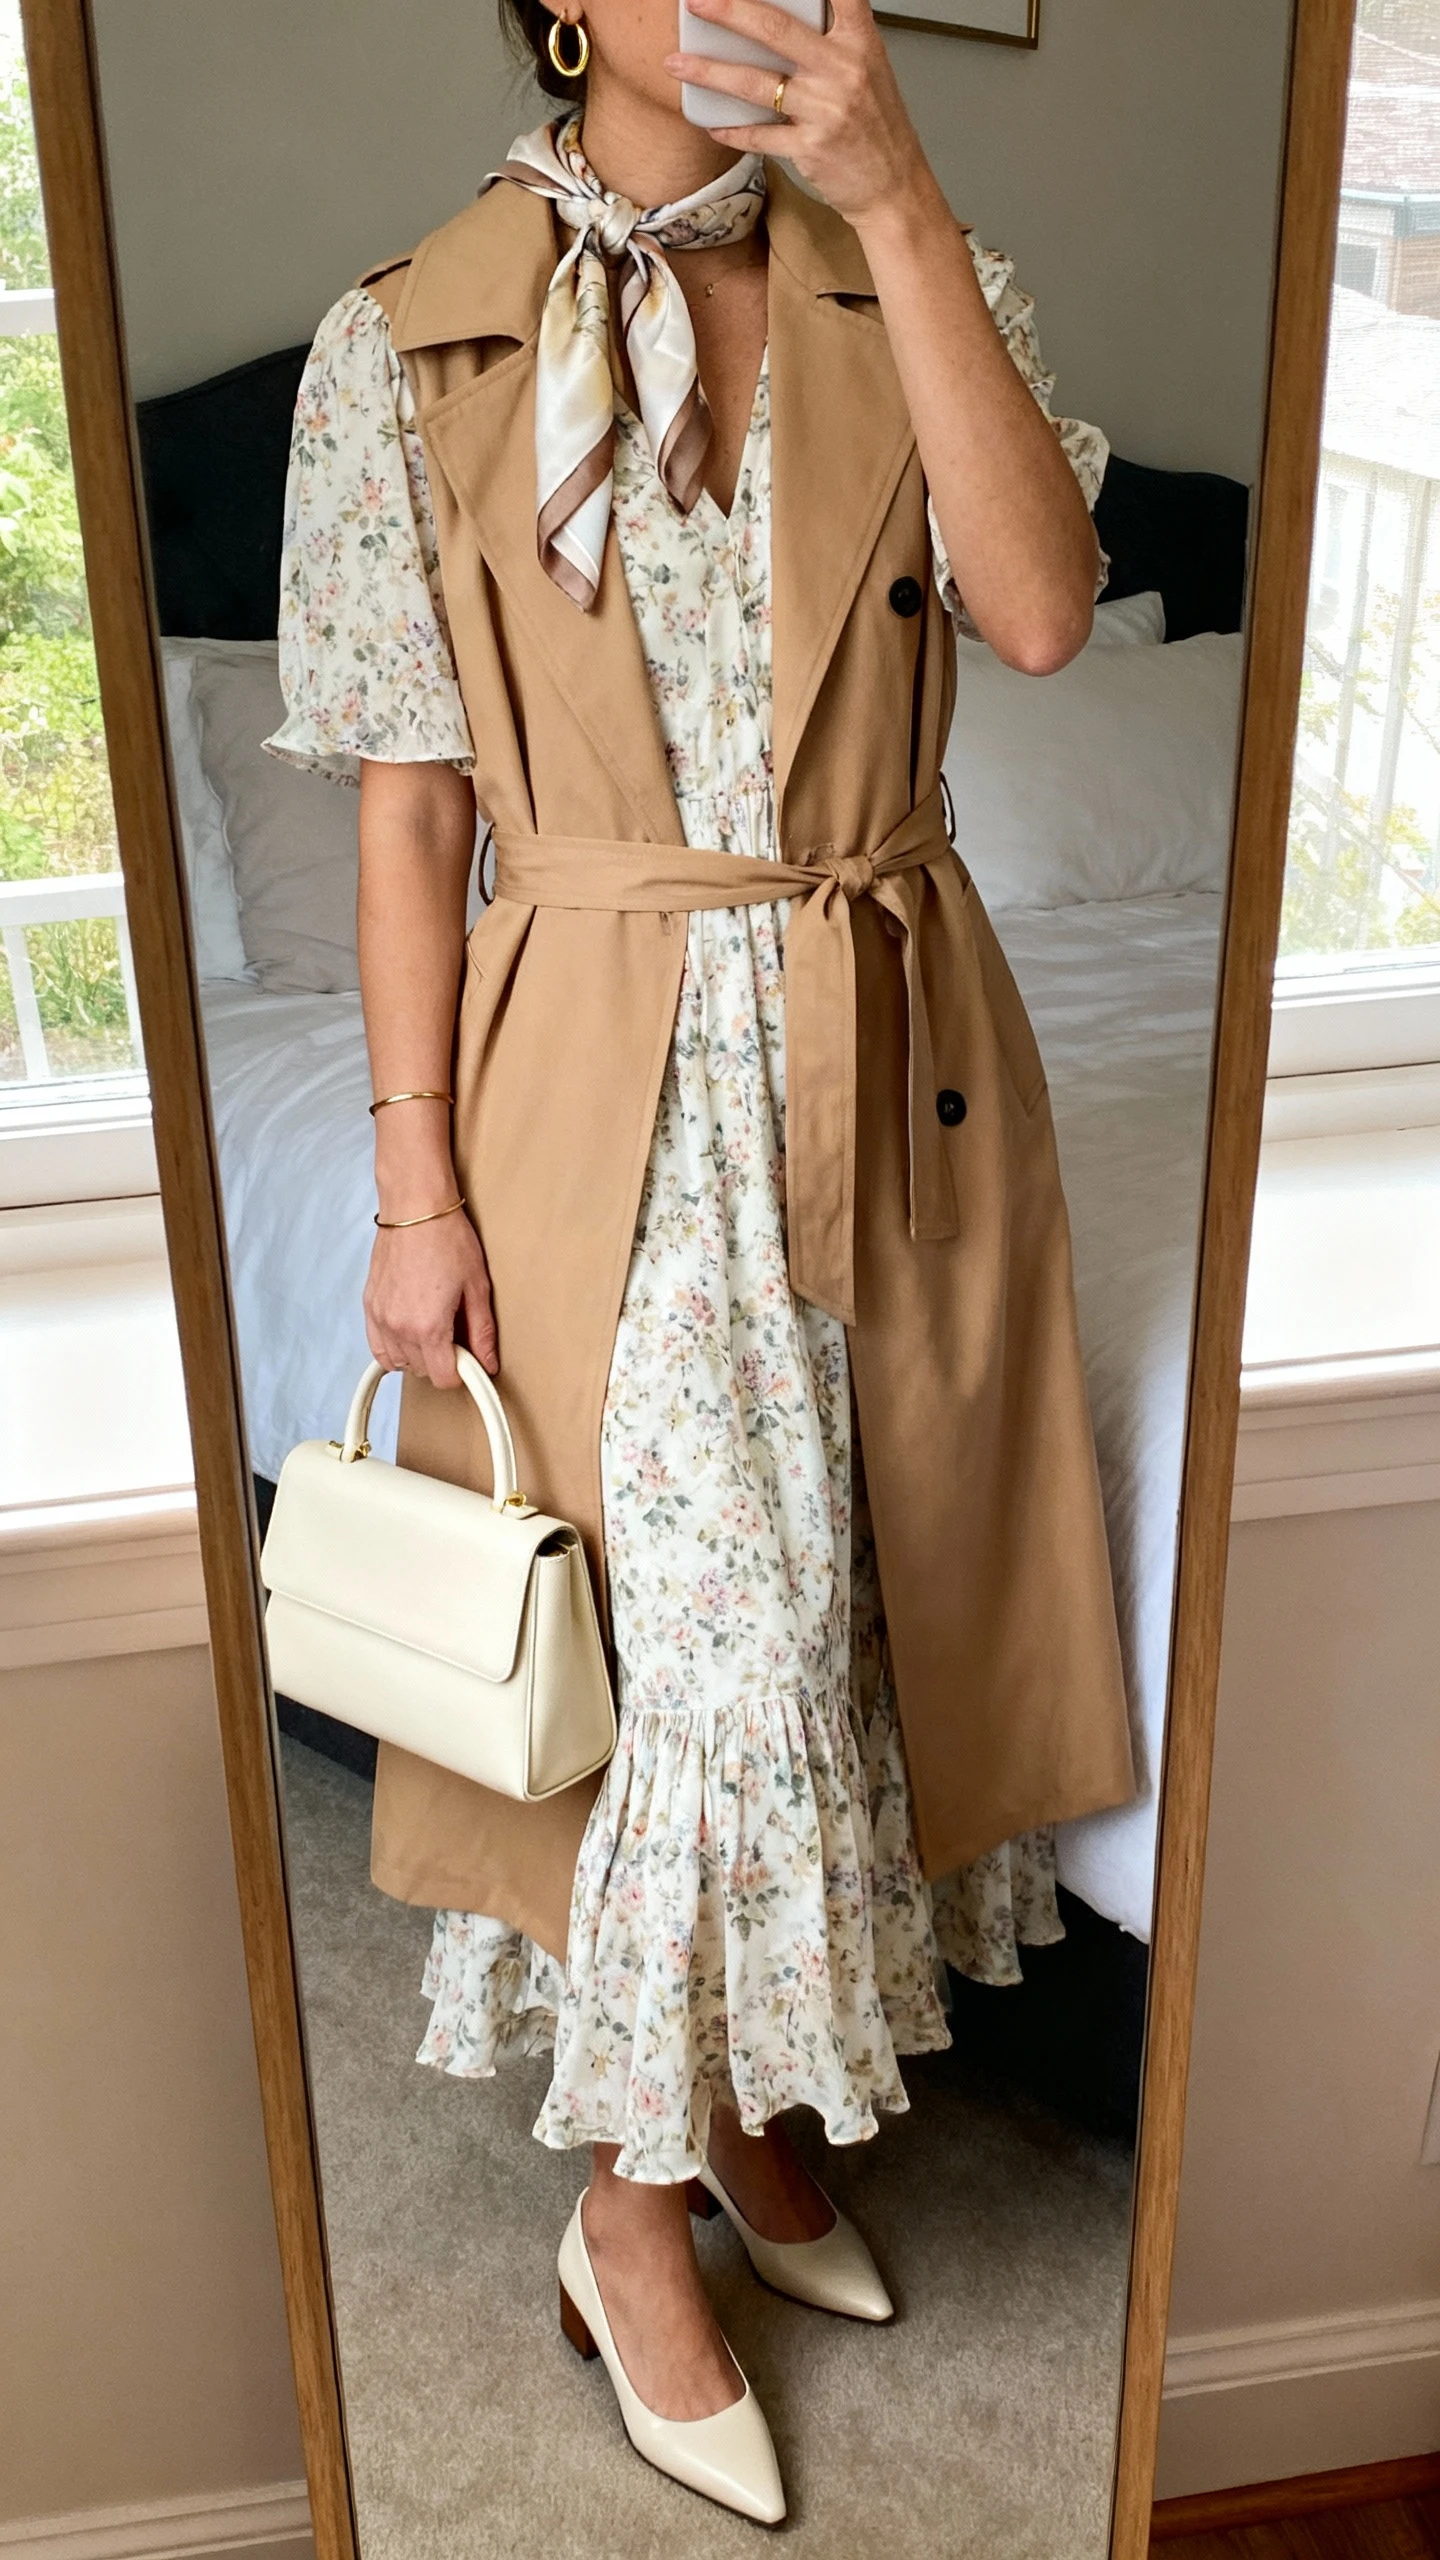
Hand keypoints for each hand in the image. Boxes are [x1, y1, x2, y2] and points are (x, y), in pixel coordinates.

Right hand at [363, 1209, 498, 1386]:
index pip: (443, 1378)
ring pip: (399, 1362)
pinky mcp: (369, 1305)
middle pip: (422, 1371)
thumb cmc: (447, 1239)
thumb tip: (488, 1361)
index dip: (461, 1373)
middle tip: (456, 1335)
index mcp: (428, 1327)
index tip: (469, 1360)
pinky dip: (393, 1348)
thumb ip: (481, 1331)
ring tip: (434, 1329)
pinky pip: (378, 1347)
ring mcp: (380, 1317)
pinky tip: (409, 1334)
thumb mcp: (476, 1287)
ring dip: (418, 1356)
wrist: (415, 1208)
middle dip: (441, 1361)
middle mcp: (399, 1327)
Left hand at [666, 0, 933, 231]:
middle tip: (697, 2)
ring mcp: (826, 110)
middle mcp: (844, 71)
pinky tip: (712, 123)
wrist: (894, 187)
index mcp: (860, 42)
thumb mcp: (867, 69)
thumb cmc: (877, 127)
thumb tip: (775, 22)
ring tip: (677, 63)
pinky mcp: (811, 148)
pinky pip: (760, 134)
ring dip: (710, 72)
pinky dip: (732, 129)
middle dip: (730, 11)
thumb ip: (831, 41)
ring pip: (756, 83)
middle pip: (777, 30)